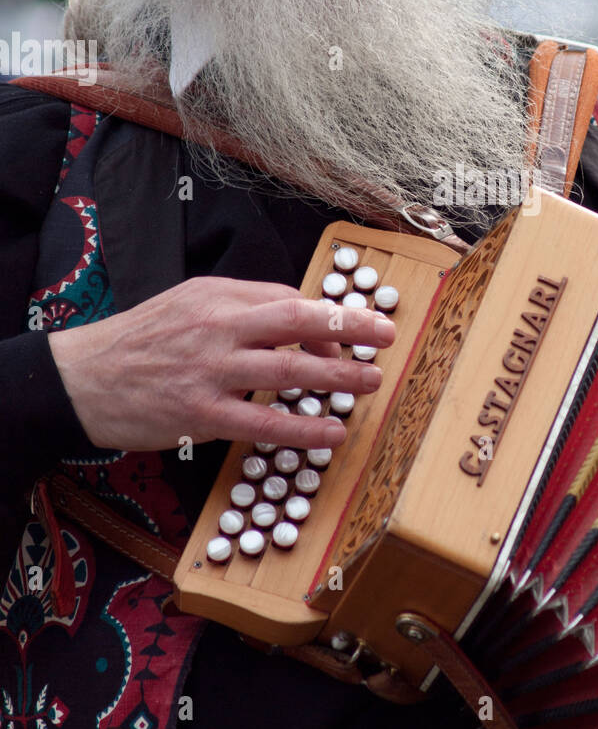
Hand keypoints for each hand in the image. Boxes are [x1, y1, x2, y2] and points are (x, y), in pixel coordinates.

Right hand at [48, 277, 393, 452]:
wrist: (79, 378)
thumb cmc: (139, 341)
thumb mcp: (187, 303)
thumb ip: (239, 307)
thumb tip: (297, 317)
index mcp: (216, 296)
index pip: (286, 299)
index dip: (324, 319)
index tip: (348, 336)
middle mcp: (216, 327)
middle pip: (294, 320)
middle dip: (349, 326)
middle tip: (387, 335)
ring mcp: (209, 372)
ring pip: (286, 371)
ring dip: (337, 377)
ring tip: (371, 382)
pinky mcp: (199, 414)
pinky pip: (262, 422)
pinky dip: (302, 427)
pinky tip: (331, 432)